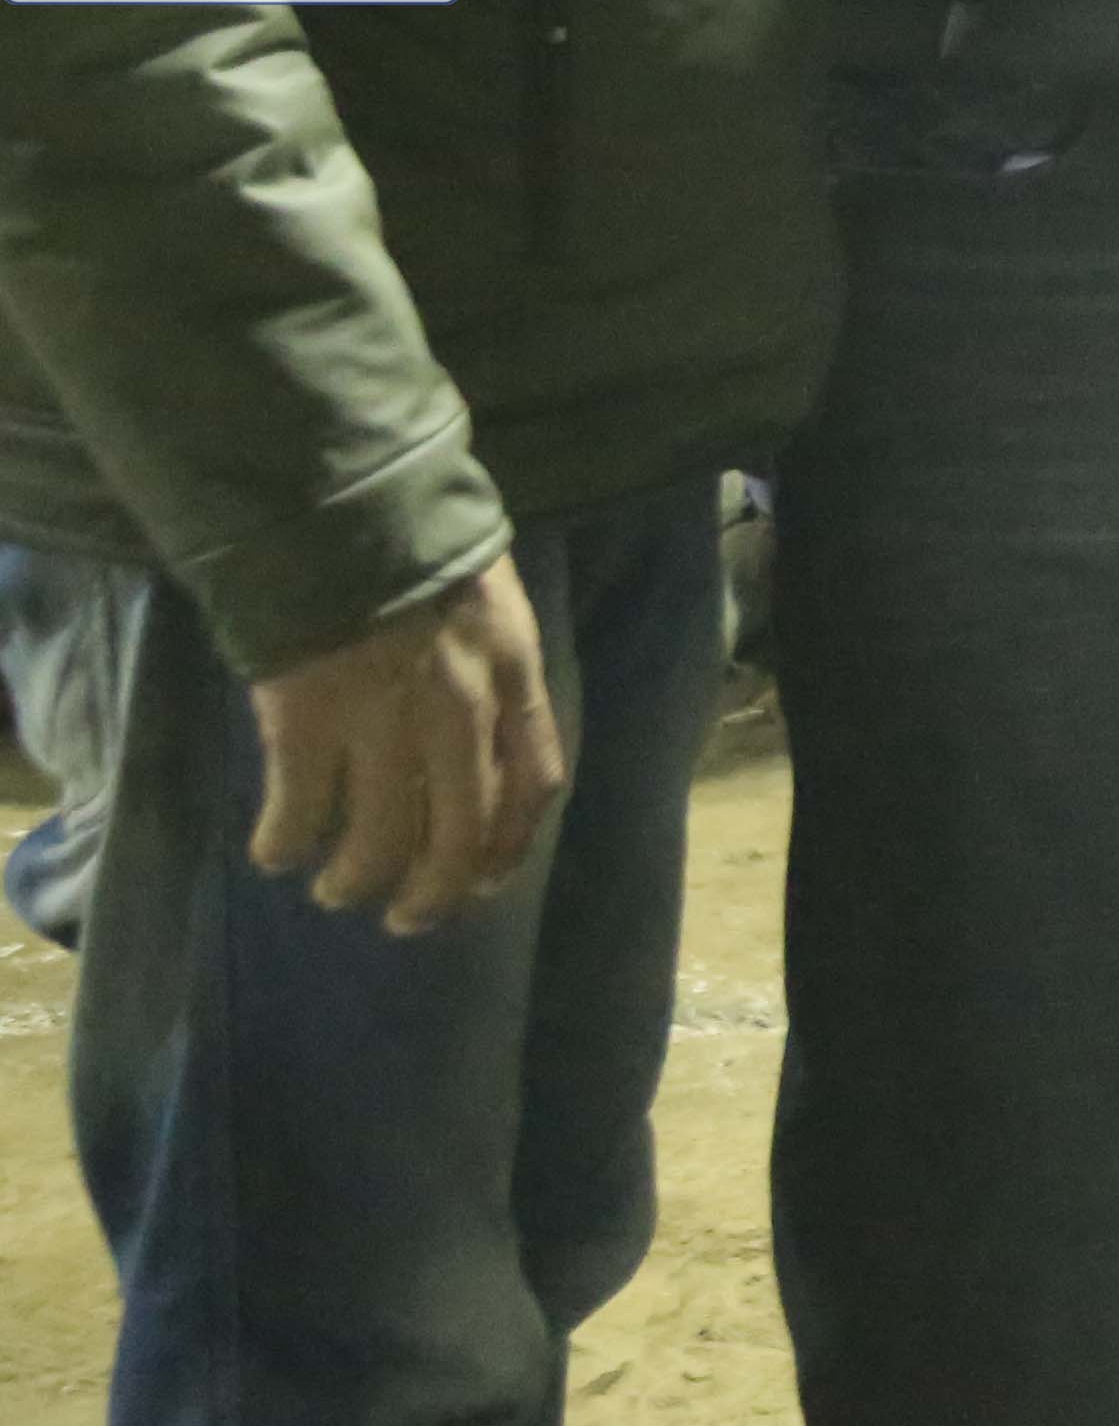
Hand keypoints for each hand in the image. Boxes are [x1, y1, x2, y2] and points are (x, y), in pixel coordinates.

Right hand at [245, 551, 565, 935]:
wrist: (340, 505)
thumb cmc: (416, 549)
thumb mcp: (489, 605)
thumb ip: (491, 674)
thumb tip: (481, 747)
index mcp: (513, 674)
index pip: (535, 782)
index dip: (510, 845)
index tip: (483, 881)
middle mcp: (460, 707)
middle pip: (461, 832)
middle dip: (434, 891)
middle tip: (407, 919)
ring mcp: (383, 718)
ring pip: (381, 837)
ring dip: (357, 878)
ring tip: (336, 889)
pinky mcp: (307, 721)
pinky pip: (301, 809)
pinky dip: (287, 842)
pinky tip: (276, 851)